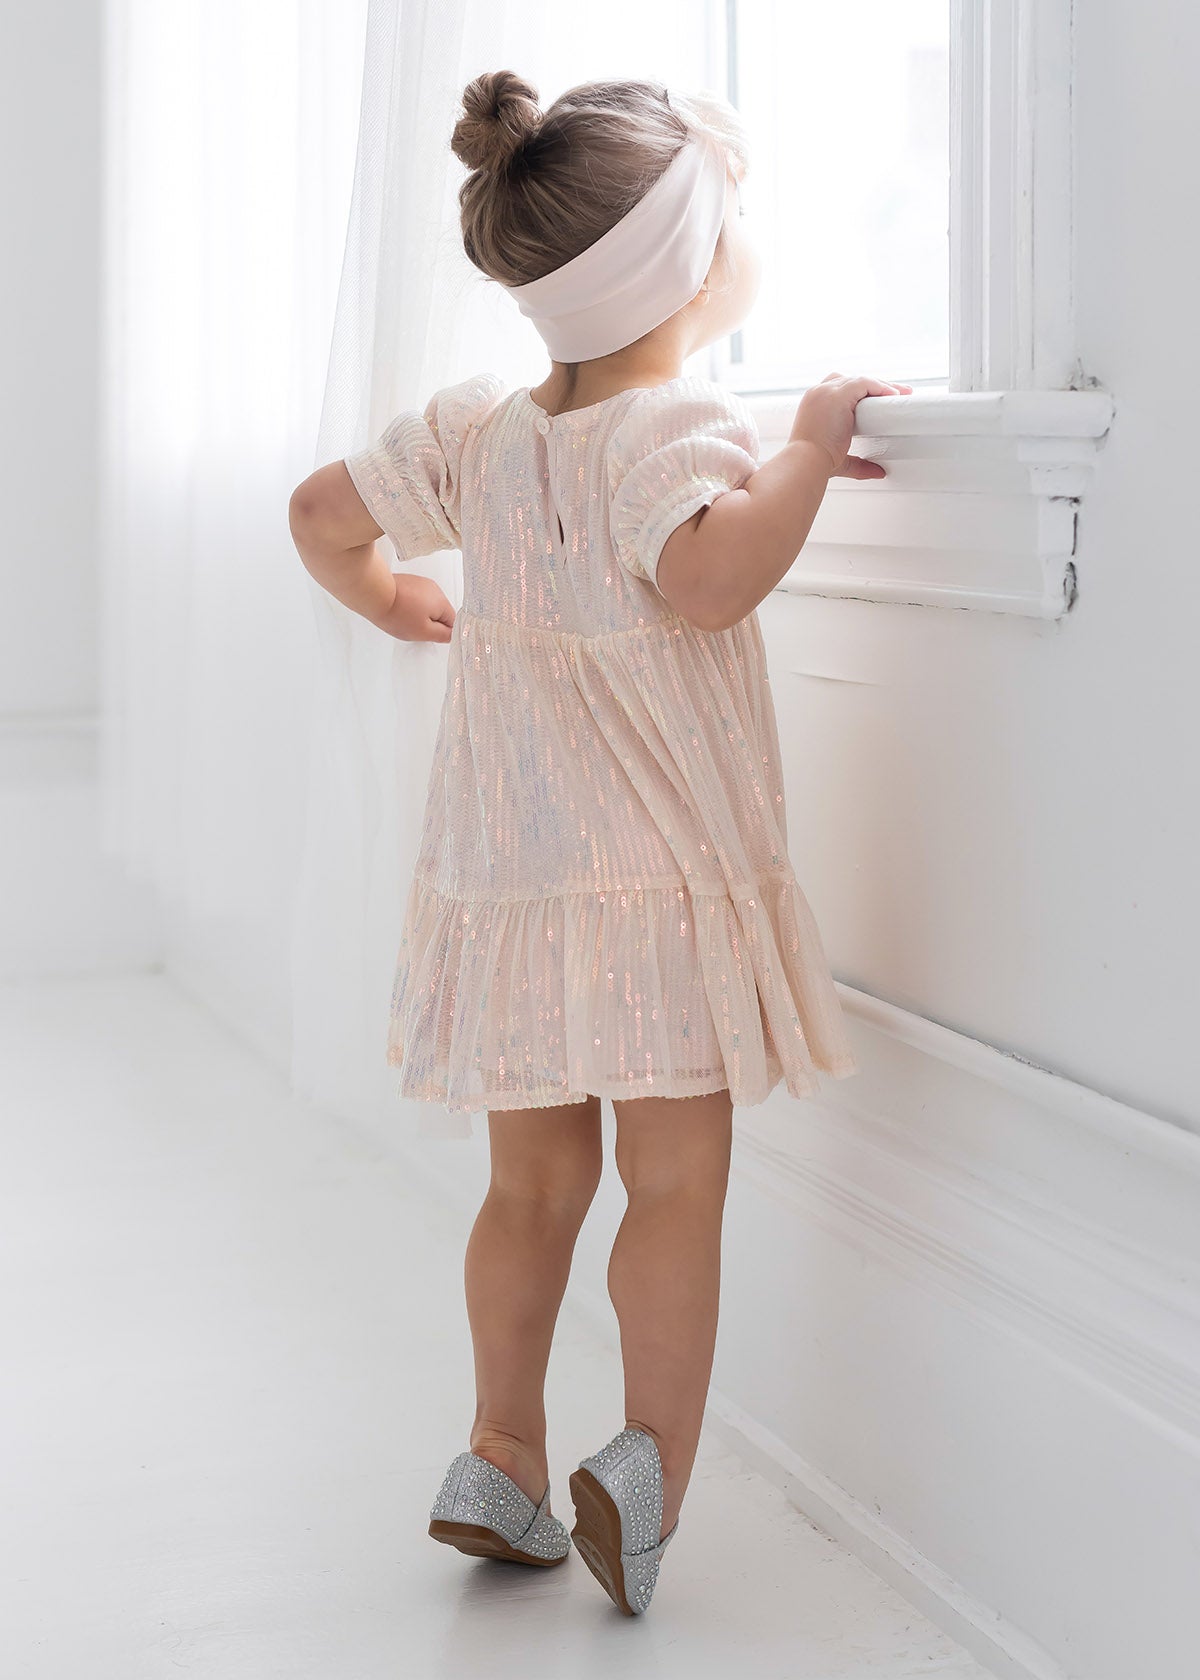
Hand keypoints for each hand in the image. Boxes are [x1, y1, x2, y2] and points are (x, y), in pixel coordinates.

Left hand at [369, 571, 455, 641]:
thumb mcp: (423, 632)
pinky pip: (415, 597)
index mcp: (441, 601)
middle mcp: (434, 588)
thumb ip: (442, 635)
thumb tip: (451, 634)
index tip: (428, 635)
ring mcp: (420, 583)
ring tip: (403, 617)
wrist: (374, 594)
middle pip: (439, 611)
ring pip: (426, 604)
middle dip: (429, 622)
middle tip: (413, 628)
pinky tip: (398, 609)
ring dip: (418, 613)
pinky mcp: (408, 581)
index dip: (441, 632)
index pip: (452, 621)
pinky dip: (409, 605)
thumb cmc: (397, 613)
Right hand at [790, 371, 912, 478]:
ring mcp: (826, 392)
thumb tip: (878, 472)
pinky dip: (879, 386)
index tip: (877, 400)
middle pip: (850, 380)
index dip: (860, 392)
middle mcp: (818, 393)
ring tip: (900, 393)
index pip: (838, 388)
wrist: (805, 462)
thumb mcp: (840, 460)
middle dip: (873, 385)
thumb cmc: (814, 463)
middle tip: (894, 393)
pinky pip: (864, 383)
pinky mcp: (838, 395)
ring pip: (860, 379)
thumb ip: (859, 464)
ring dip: (881, 385)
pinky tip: (891, 394)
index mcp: (814, 404)